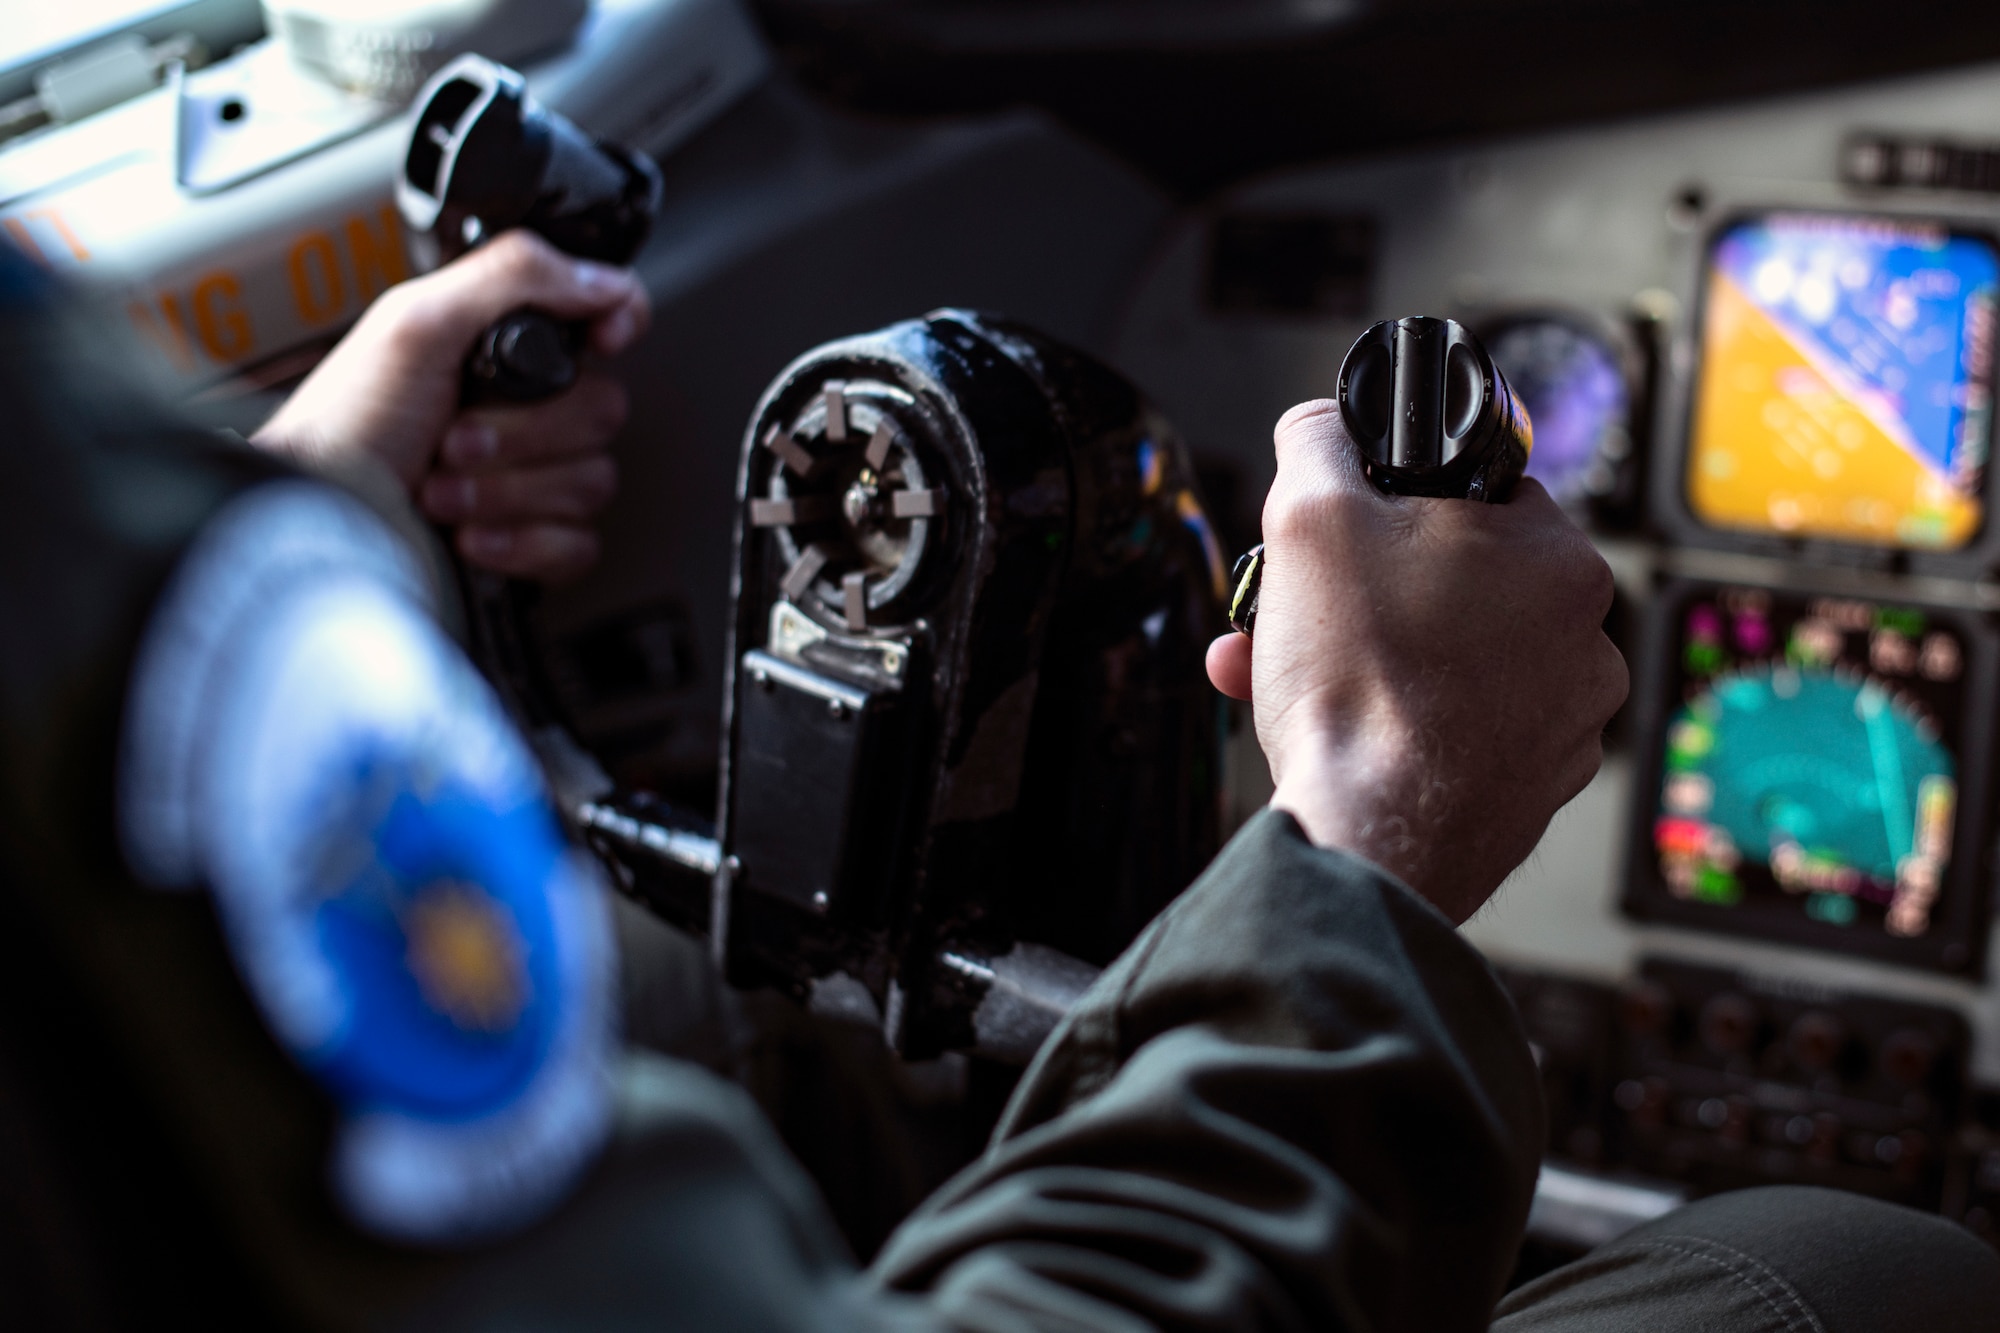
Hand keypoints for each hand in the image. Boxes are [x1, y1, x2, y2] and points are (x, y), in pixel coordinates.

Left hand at [253, 230, 649, 581]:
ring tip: (441, 485)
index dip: (615, 327)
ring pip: (591, 480)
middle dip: (521, 433)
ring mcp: (533, 480)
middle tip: (452, 435)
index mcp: (503, 347)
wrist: (323, 527)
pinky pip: (578, 543)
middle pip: (602, 410)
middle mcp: (526, 410)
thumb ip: (512, 275)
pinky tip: (470, 533)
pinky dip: (520, 541)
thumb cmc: (344, 430)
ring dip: (507, 489)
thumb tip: (600, 275)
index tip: (596, 342)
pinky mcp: (534, 545)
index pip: (606, 319)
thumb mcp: (415, 323)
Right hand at [1206, 400, 1625, 922]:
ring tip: (1294, 677)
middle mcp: (1587, 644)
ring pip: (1452, 662)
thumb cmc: (1360, 684)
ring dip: (1371, 659)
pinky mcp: (1530, 792)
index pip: (1482, 497)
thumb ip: (1318, 442)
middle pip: (1457, 585)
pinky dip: (1399, 724)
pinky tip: (1338, 731)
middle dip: (1363, 594)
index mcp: (1560, 561)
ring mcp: (1566, 726)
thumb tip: (1323, 424)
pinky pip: (1460, 732)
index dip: (1395, 508)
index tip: (1350, 537)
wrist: (1371, 839)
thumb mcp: (1311, 514)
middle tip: (1300, 612)